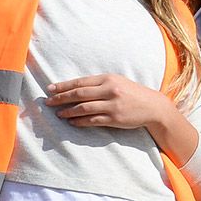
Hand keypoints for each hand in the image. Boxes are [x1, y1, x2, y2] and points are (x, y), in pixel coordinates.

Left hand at [46, 73, 174, 129]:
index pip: (81, 82)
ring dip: (68, 111)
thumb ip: (99, 84)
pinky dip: (80, 122)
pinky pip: (92, 120)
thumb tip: (76, 88)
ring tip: (58, 114)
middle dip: (61, 98)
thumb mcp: (117, 82)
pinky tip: (72, 122)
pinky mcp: (114, 118)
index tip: (50, 89)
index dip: (63, 86)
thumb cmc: (132, 93)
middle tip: (48, 102)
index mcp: (108, 78)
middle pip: (79, 94)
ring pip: (84, 108)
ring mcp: (112, 105)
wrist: (152, 106)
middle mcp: (109, 90)